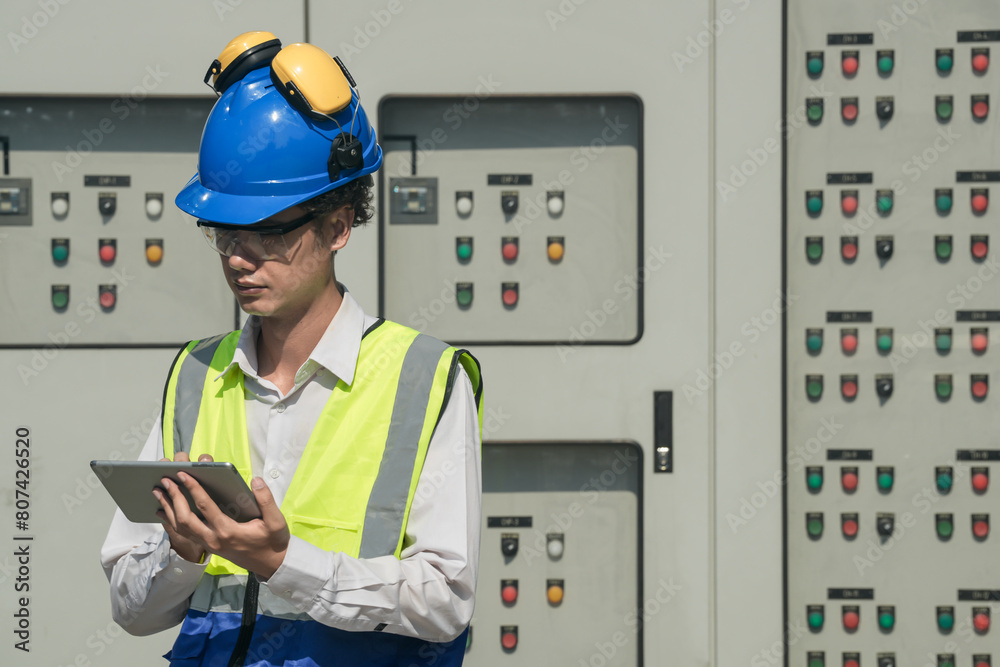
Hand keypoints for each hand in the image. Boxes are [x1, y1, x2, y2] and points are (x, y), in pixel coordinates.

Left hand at [155, 461, 289, 577]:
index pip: (205, 507)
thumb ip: (266, 500)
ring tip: (158, 492)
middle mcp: (214, 540)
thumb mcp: (276, 521)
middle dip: (174, 498)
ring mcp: (209, 545)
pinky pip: (184, 534)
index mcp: (228, 531)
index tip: (182, 474)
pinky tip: (163, 511)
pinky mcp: (208, 547)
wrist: (271, 565)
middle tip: (165, 480)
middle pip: (185, 519)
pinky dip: (171, 521)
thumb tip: (256, 480)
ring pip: (181, 528)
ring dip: (168, 509)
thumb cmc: (273, 542)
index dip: (193, 488)